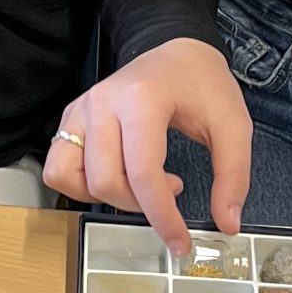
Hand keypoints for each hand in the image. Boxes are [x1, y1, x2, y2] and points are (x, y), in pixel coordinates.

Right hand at [43, 38, 251, 251]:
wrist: (177, 50)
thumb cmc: (202, 84)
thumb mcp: (234, 125)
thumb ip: (233, 176)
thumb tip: (227, 224)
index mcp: (142, 100)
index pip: (142, 173)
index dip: (162, 217)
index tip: (180, 242)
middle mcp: (103, 103)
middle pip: (103, 181)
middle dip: (138, 205)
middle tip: (170, 190)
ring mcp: (82, 109)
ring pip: (69, 176)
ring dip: (104, 196)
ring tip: (138, 184)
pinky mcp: (72, 118)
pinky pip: (58, 166)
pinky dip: (81, 185)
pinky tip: (115, 176)